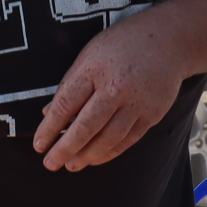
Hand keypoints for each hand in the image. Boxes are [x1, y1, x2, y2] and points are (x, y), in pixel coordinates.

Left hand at [33, 17, 191, 171]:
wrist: (168, 40)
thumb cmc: (122, 45)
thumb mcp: (89, 55)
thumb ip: (70, 84)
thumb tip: (48, 113)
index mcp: (94, 70)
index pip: (66, 104)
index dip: (49, 128)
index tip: (38, 145)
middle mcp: (116, 87)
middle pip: (86, 126)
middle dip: (65, 148)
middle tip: (50, 163)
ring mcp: (137, 102)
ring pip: (109, 137)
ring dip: (88, 155)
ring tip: (72, 165)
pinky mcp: (153, 114)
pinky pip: (128, 140)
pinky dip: (110, 152)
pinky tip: (96, 159)